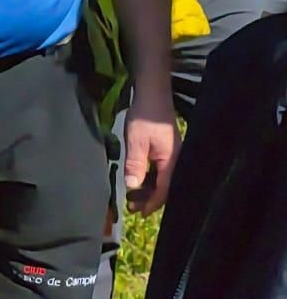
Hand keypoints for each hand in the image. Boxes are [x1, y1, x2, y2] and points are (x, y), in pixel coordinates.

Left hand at [124, 91, 180, 214]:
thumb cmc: (145, 117)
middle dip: (149, 199)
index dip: (151, 203)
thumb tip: (132, 186)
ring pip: (162, 180)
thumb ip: (135, 164)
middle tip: (131, 207)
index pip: (164, 190)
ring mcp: (173, 156)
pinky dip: (149, 178)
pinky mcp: (167, 151)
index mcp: (171, 162)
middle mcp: (176, 162)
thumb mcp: (136, 141)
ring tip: (132, 197)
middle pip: (165, 188)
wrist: (153, 95)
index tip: (138, 212)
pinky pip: (161, 171)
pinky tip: (138, 180)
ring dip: (148, 189)